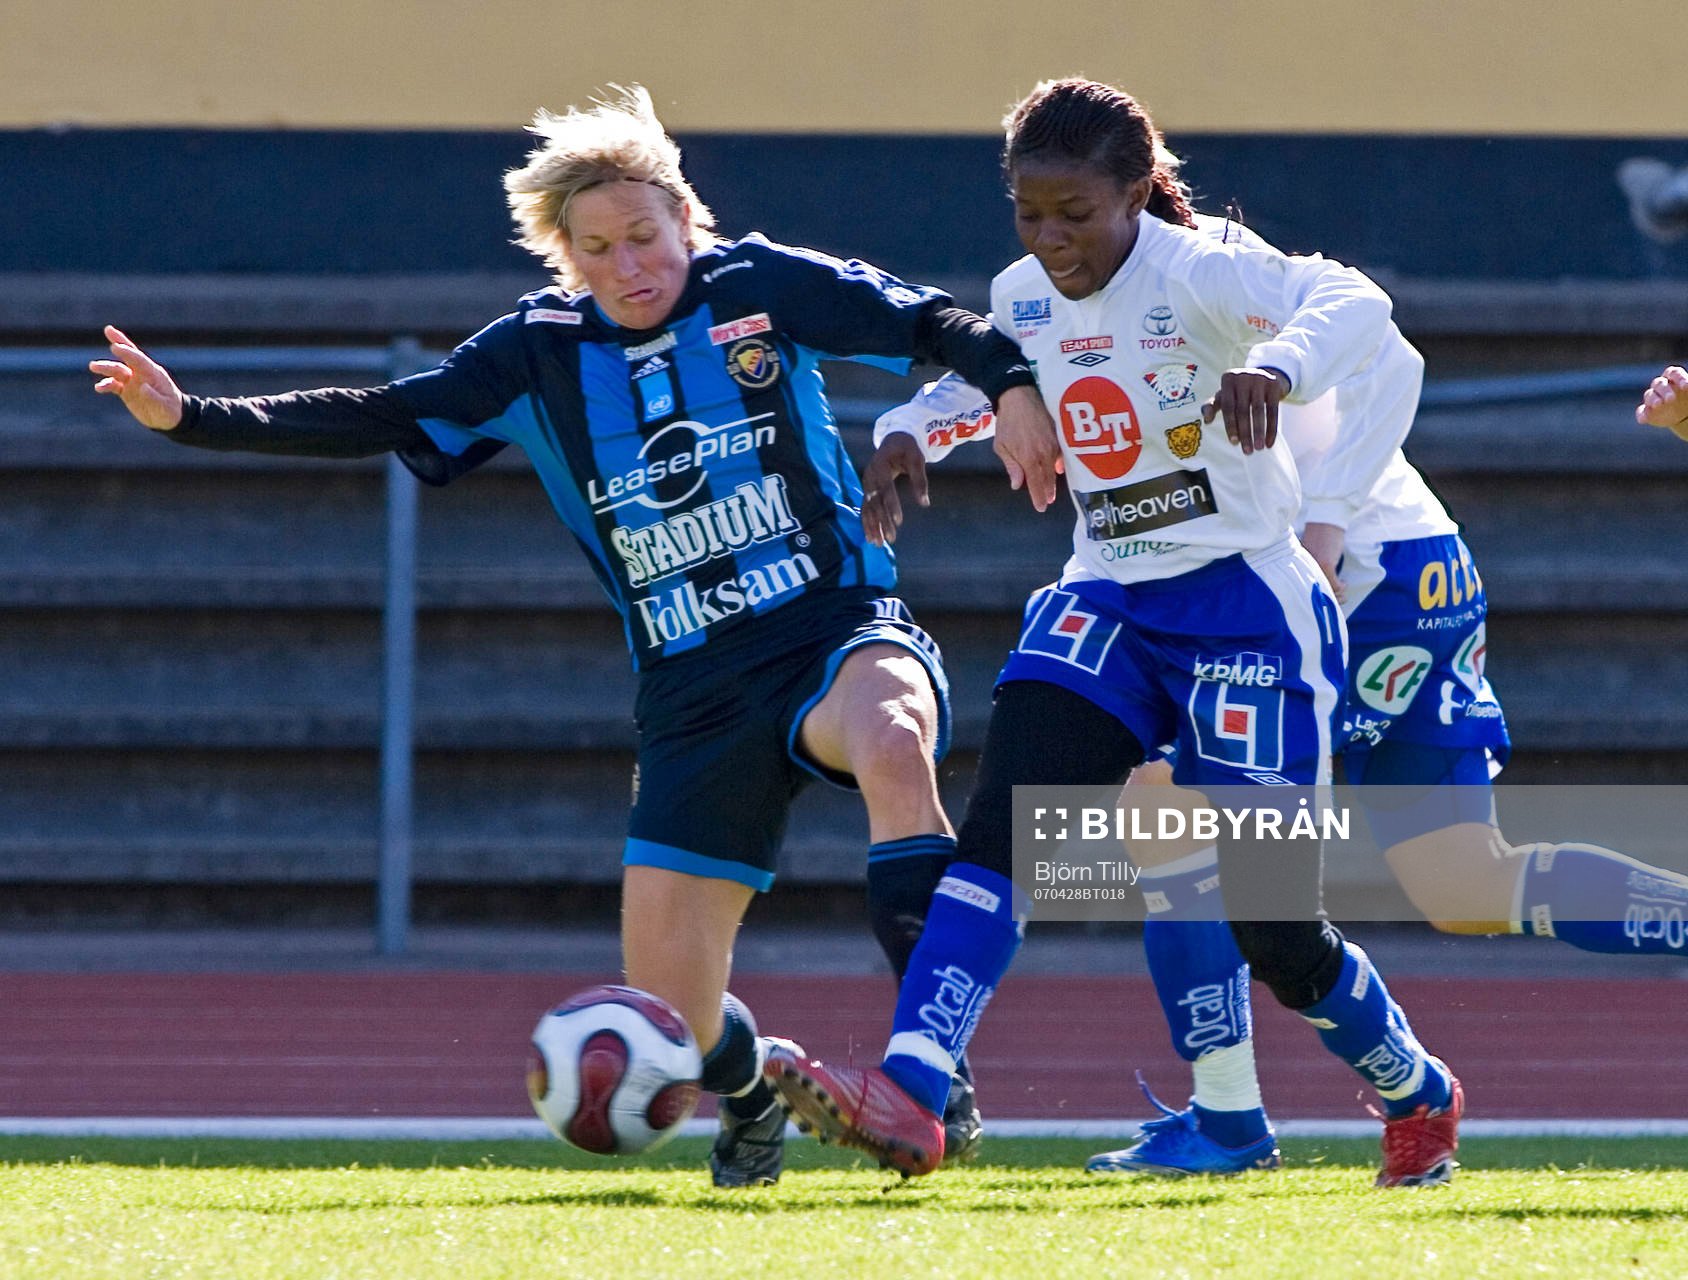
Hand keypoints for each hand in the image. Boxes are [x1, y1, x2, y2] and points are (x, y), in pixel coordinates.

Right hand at [89, 325, 184, 429]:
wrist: (169, 420)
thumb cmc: (170, 411)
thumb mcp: (165, 406)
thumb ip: (154, 397)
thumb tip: (142, 387)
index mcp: (153, 373)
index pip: (139, 359)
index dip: (127, 352)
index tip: (115, 347)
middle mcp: (141, 373)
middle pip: (128, 355)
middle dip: (119, 342)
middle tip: (109, 331)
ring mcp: (132, 381)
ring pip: (117, 370)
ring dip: (106, 368)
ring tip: (93, 366)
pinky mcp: (126, 390)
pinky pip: (113, 385)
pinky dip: (105, 385)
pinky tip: (99, 388)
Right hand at [860, 433, 928, 546]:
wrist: (894, 439)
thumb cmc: (908, 448)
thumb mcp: (917, 459)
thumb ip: (920, 480)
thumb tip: (925, 503)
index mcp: (880, 465)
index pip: (886, 489)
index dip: (891, 505)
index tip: (898, 522)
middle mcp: (869, 476)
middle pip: (875, 502)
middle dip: (882, 521)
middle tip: (891, 538)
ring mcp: (866, 483)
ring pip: (868, 508)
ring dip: (873, 526)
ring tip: (878, 544)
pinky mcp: (868, 490)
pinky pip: (866, 508)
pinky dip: (868, 522)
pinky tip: (871, 537)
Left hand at [992, 384, 1062, 510]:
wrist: (1019, 396)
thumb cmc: (1007, 422)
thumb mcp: (1002, 446)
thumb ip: (1012, 466)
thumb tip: (1018, 485)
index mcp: (1029, 458)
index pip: (1036, 483)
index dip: (1038, 497)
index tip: (1040, 508)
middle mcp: (1044, 453)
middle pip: (1048, 478)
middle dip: (1047, 491)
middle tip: (1047, 501)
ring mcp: (1054, 444)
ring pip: (1056, 467)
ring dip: (1053, 479)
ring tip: (1051, 489)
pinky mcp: (1060, 435)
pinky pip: (1062, 454)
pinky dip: (1059, 463)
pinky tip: (1058, 468)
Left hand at [1203, 367, 1287, 454]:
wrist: (1264, 375)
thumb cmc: (1238, 390)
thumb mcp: (1224, 395)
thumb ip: (1211, 406)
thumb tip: (1206, 421)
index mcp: (1228, 379)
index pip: (1228, 406)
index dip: (1230, 425)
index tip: (1234, 443)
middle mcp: (1243, 377)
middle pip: (1242, 410)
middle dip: (1245, 432)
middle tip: (1247, 451)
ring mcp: (1260, 379)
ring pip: (1258, 411)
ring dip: (1258, 432)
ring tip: (1258, 448)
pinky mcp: (1274, 385)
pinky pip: (1273, 410)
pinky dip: (1271, 428)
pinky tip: (1269, 442)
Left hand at [1299, 521, 1346, 603]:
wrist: (1326, 521)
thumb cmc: (1319, 536)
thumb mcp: (1309, 553)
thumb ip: (1311, 567)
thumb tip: (1319, 583)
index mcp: (1300, 567)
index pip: (1304, 589)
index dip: (1315, 597)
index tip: (1324, 601)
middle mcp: (1305, 568)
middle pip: (1315, 593)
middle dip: (1327, 599)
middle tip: (1338, 599)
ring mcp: (1316, 567)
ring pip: (1327, 590)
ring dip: (1337, 594)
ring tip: (1342, 590)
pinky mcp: (1326, 564)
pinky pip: (1334, 584)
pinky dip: (1341, 587)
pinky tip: (1344, 583)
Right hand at [1637, 365, 1687, 438]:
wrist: (1683, 415)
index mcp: (1674, 378)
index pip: (1674, 373)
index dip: (1679, 378)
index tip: (1686, 387)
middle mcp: (1662, 387)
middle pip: (1659, 383)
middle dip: (1664, 390)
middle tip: (1671, 399)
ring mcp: (1654, 399)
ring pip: (1649, 395)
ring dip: (1652, 399)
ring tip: (1657, 405)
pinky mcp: (1647, 411)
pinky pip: (1641, 412)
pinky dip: (1642, 415)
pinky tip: (1644, 419)